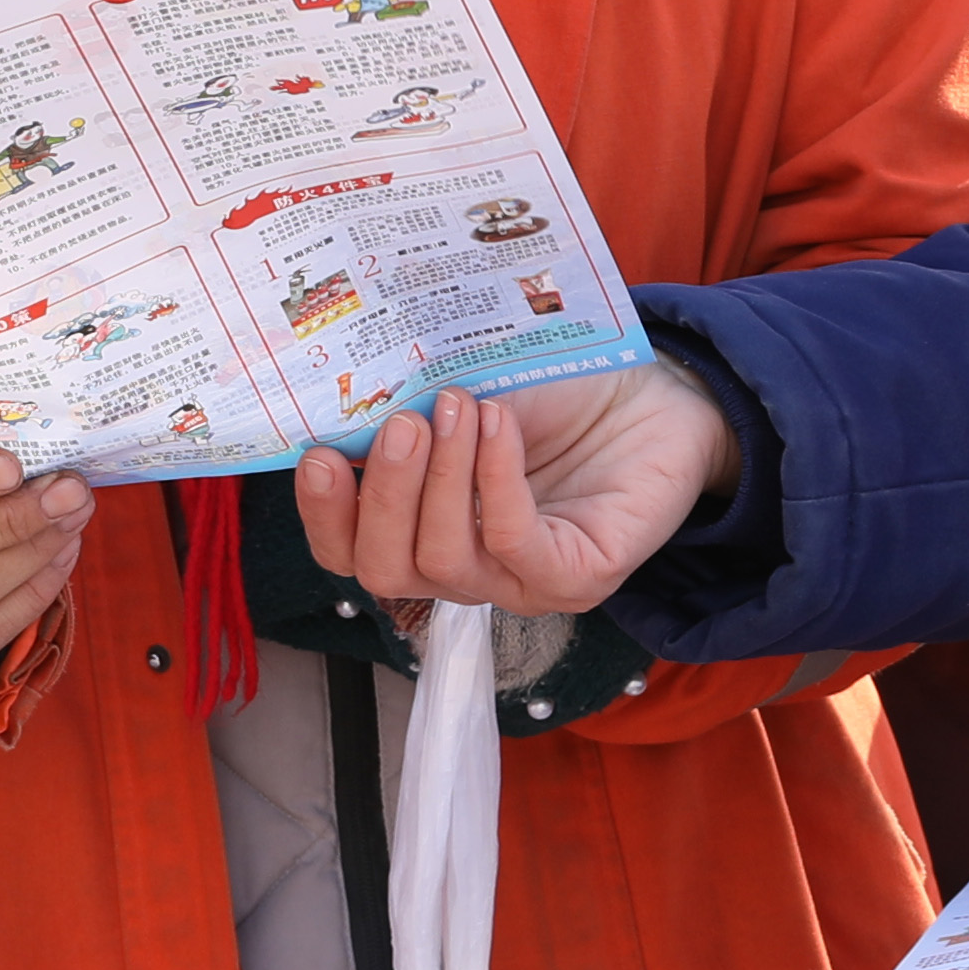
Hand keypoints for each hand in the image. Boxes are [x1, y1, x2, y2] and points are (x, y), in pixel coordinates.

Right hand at [294, 365, 735, 622]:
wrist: (651, 390)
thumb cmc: (550, 391)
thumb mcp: (460, 387)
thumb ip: (402, 406)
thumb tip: (335, 402)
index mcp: (420, 528)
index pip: (350, 551)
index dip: (324, 515)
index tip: (316, 455)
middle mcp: (464, 568)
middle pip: (385, 571)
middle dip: (381, 496)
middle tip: (401, 423)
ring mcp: (519, 582)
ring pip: (442, 562)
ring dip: (441, 479)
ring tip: (459, 407)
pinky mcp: (575, 578)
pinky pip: (515, 546)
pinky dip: (495, 483)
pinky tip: (499, 427)